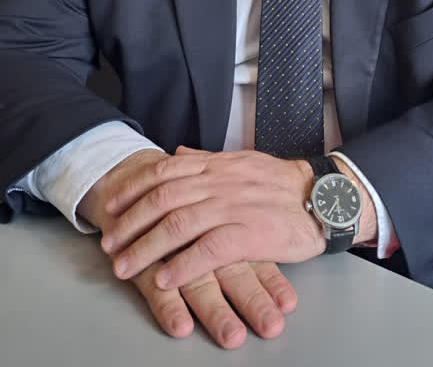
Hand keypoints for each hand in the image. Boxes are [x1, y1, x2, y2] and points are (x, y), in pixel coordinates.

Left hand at [99, 147, 326, 290]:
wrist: (322, 196)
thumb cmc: (281, 184)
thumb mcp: (242, 161)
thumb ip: (207, 159)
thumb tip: (178, 152)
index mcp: (217, 165)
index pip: (164, 171)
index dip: (133, 188)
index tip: (111, 205)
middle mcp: (220, 182)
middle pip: (163, 199)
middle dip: (130, 223)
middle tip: (109, 243)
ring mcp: (234, 207)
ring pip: (178, 225)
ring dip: (146, 248)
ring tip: (125, 267)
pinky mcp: (250, 234)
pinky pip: (208, 250)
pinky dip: (182, 266)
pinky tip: (164, 279)